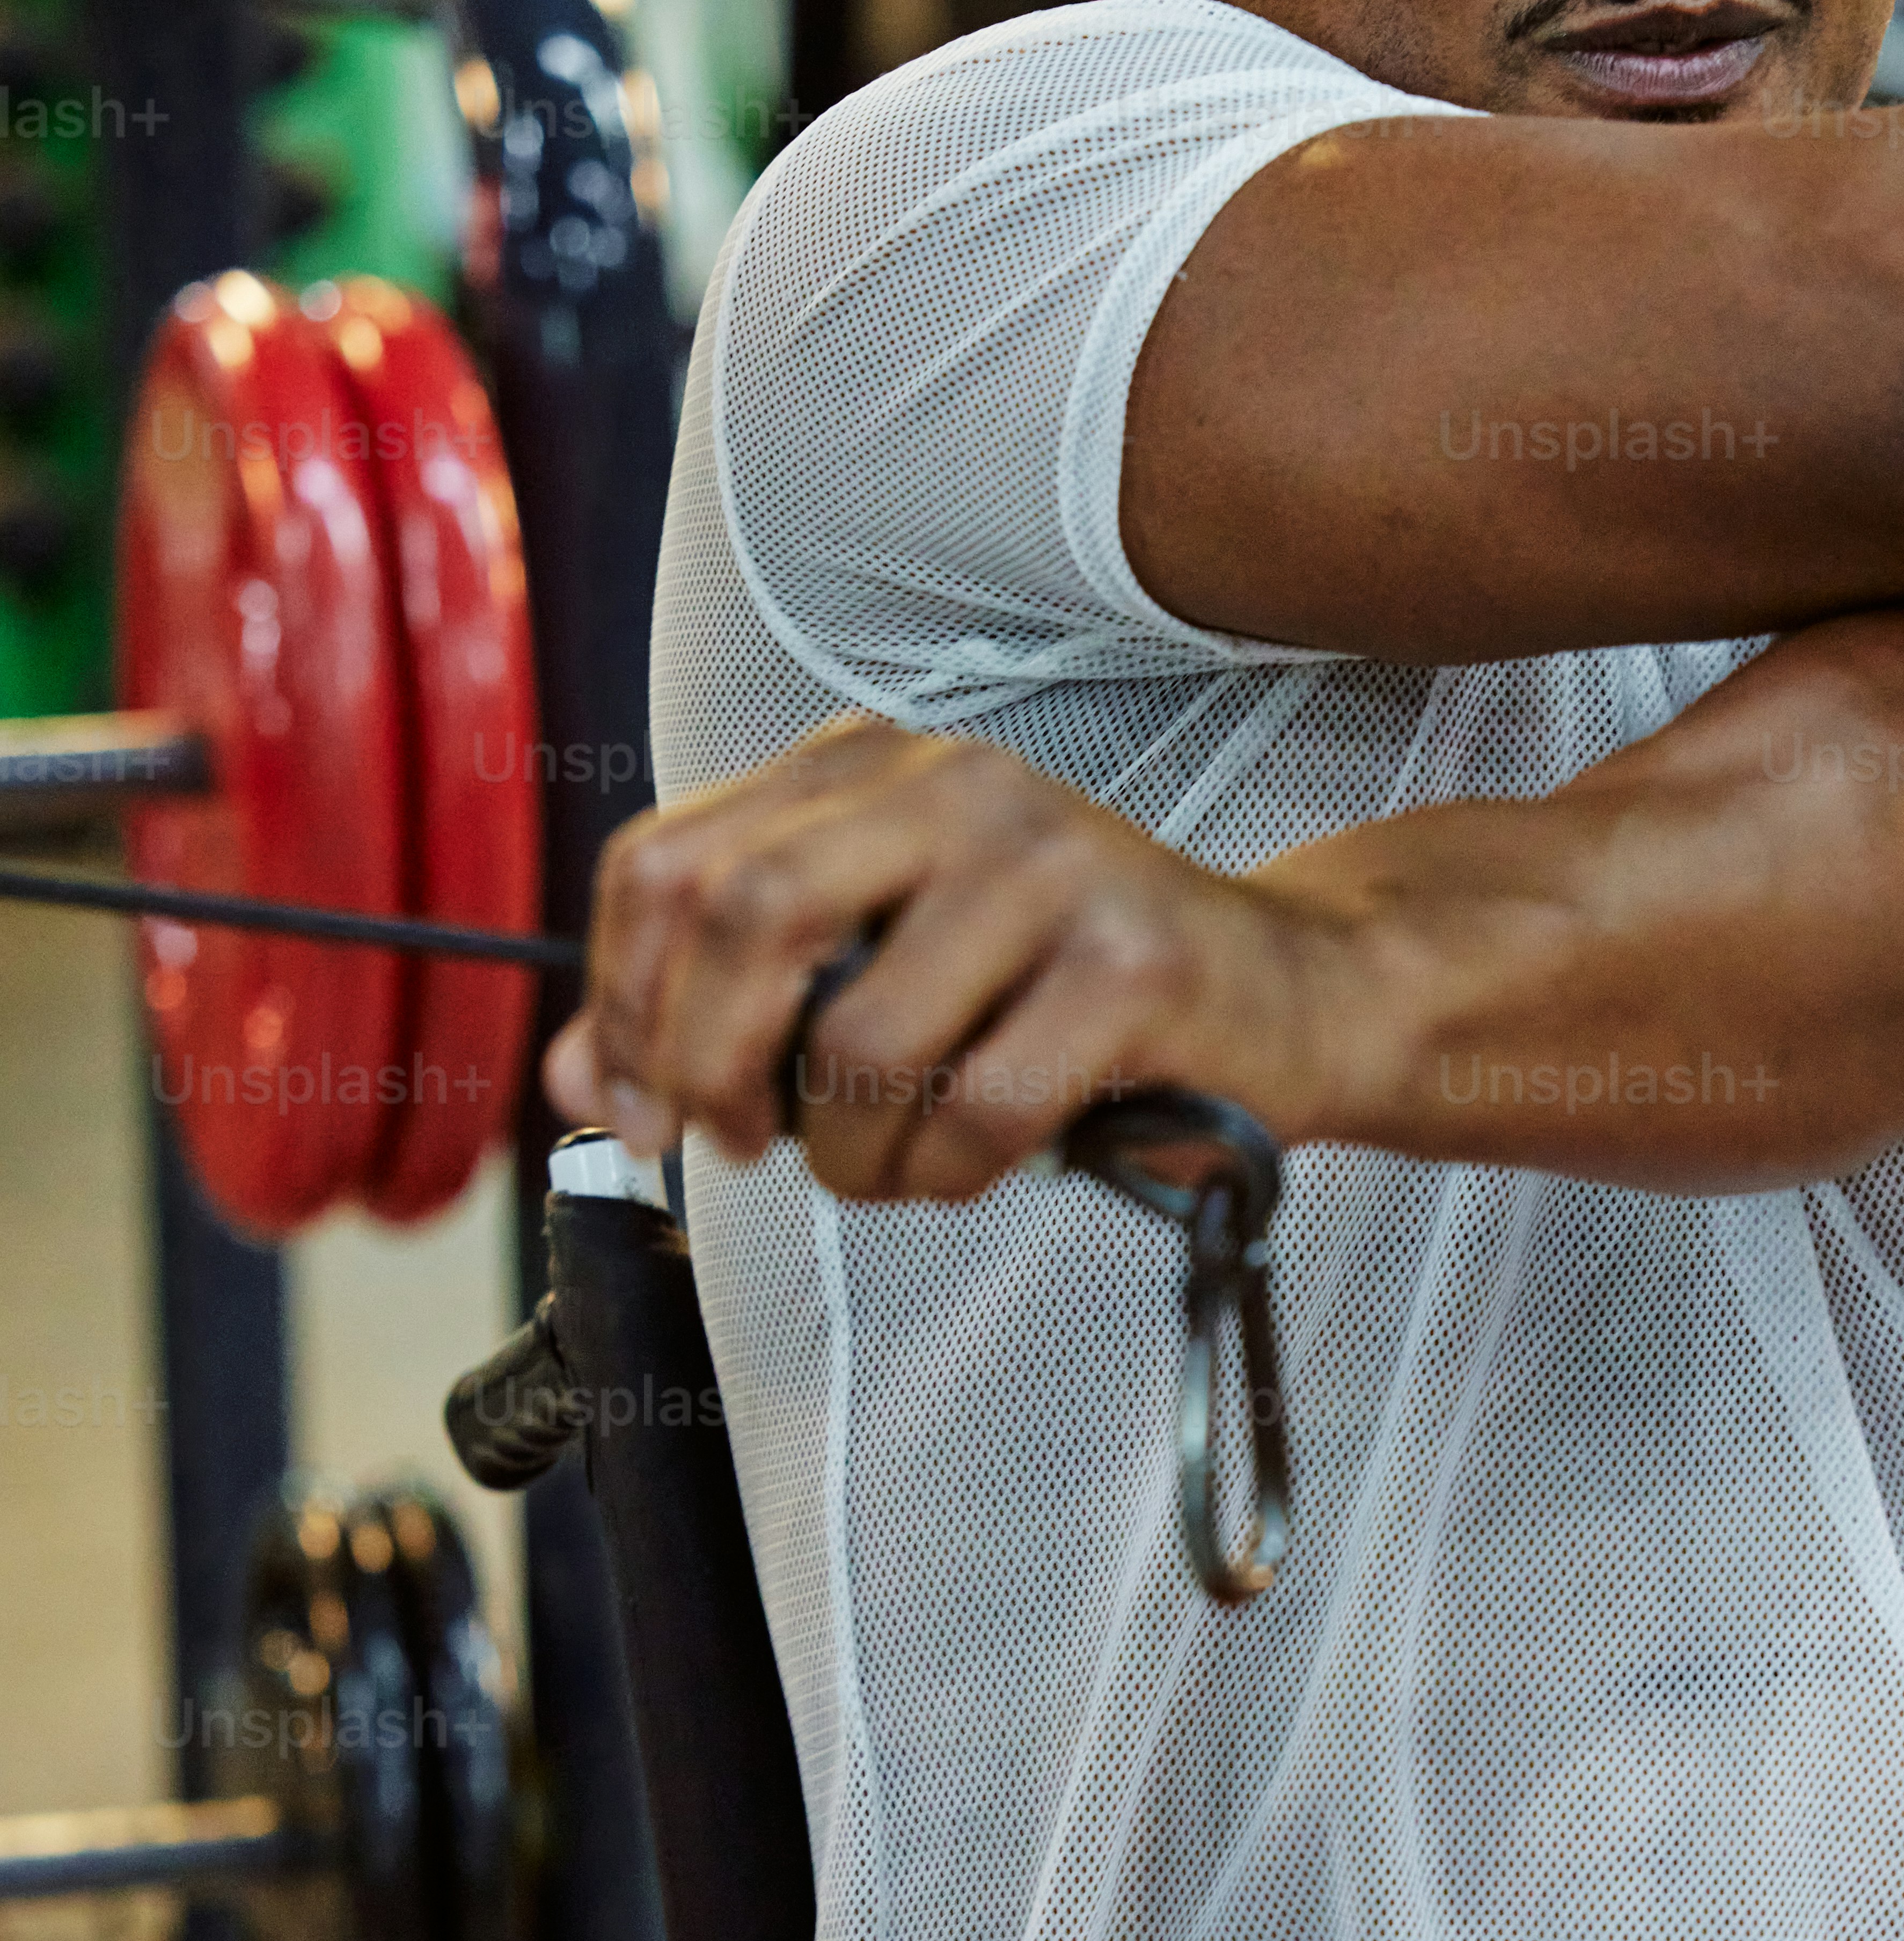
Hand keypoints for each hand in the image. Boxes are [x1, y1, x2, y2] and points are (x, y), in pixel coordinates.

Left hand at [541, 717, 1357, 1200]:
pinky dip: (947, 1173)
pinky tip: (972, 1165)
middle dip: (708, 1066)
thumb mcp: (882, 972)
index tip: (642, 1104)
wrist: (1285, 996)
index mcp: (875, 767)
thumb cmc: (1069, 993)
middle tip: (739, 1145)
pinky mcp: (1135, 963)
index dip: (624, 999)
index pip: (671, 860)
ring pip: (860, 1042)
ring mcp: (1054, 865)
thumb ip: (725, 1007)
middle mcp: (959, 785)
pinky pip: (977, 1108)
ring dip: (848, 1152)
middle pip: (745, 916)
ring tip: (888, 1165)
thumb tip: (581, 1078)